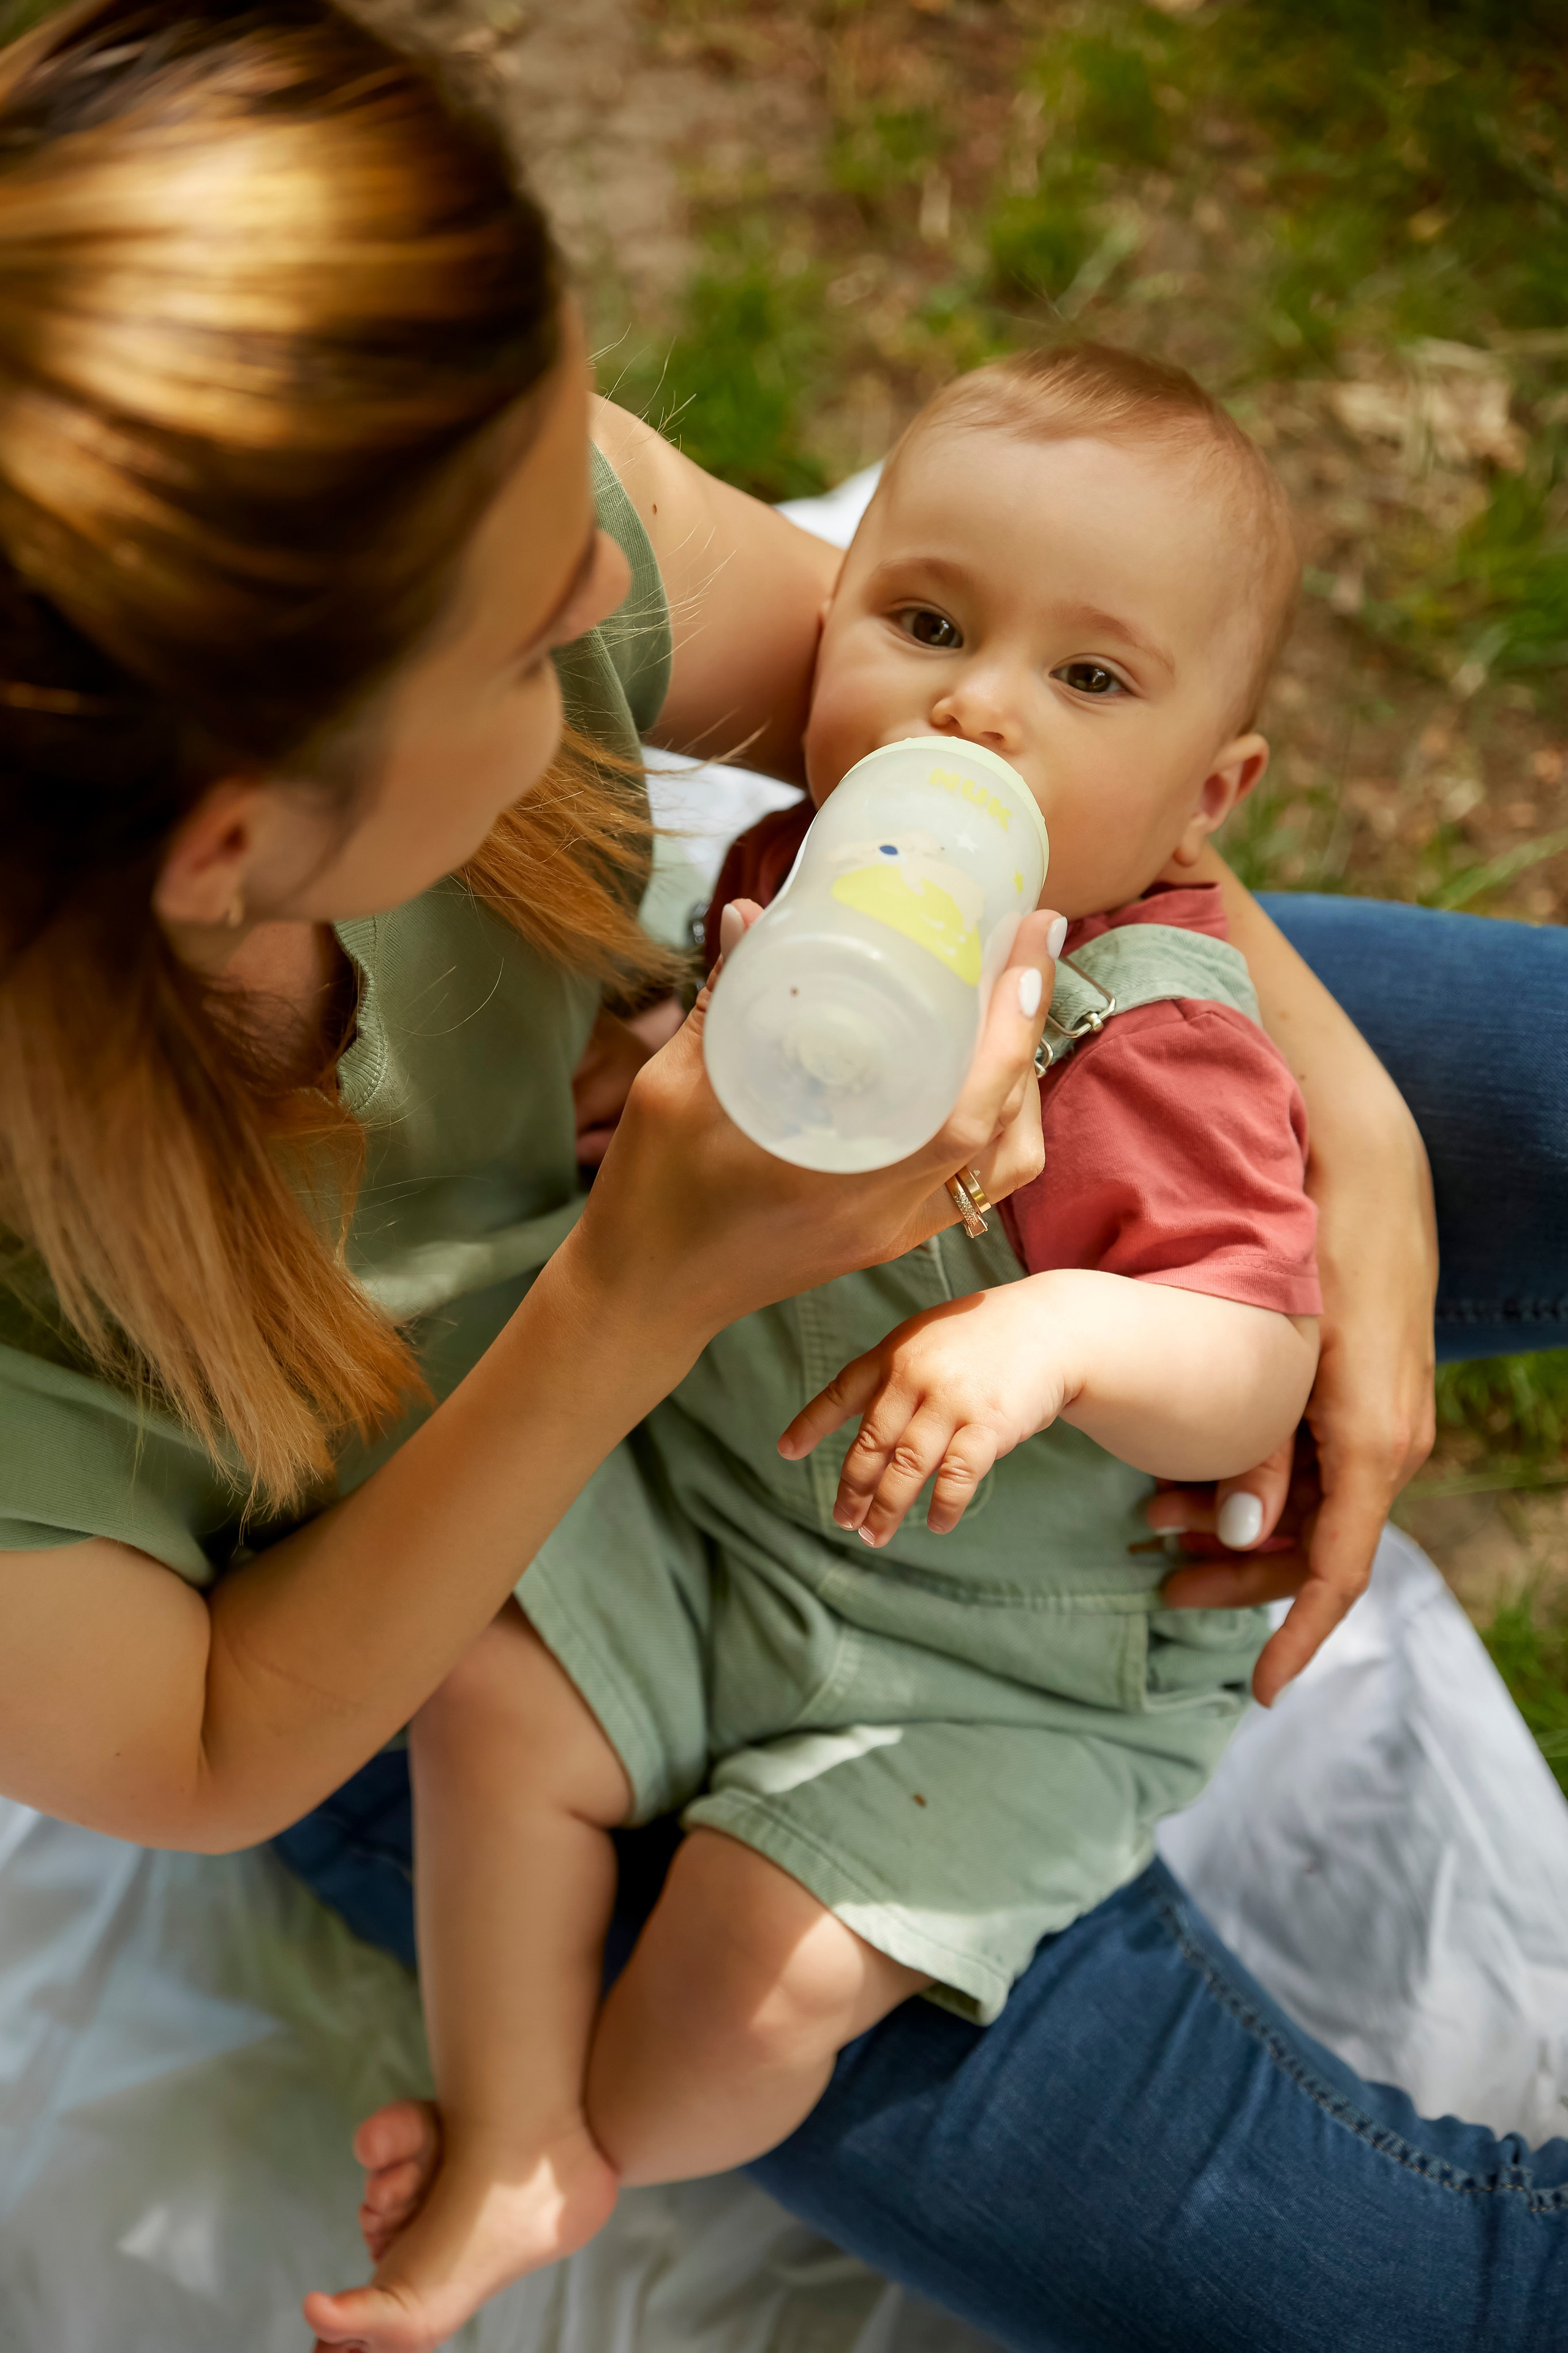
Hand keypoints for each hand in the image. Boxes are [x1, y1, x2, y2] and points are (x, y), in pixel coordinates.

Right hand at [570, 902, 1062, 1345]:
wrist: (643, 1295)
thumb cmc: (649, 1197)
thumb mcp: (669, 1090)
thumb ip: (720, 1002)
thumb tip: (752, 914)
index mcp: (840, 1180)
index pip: (968, 1106)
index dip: (1013, 1022)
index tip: (1031, 939)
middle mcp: (885, 1214)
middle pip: (1006, 1128)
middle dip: (1030, 1030)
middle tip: (1027, 947)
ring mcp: (893, 1233)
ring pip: (1005, 1163)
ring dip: (1021, 1085)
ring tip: (1008, 1009)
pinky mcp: (887, 1239)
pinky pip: (974, 1185)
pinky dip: (995, 1129)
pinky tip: (974, 1077)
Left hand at [780, 1286, 1072, 1544]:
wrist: (1050, 1326)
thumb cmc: (984, 1340)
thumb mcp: (928, 1342)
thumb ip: (895, 1378)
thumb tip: (868, 1437)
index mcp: (894, 1353)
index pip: (842, 1391)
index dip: (811, 1423)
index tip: (786, 1452)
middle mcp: (914, 1375)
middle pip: (870, 1443)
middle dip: (852, 1488)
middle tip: (843, 1520)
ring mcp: (950, 1400)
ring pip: (905, 1466)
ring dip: (887, 1507)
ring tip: (874, 1535)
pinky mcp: (988, 1423)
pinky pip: (956, 1475)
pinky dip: (944, 1505)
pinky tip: (936, 1523)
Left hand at [1149, 1116, 1436, 1706]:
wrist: (1365, 1179)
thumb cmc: (1321, 1261)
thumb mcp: (1282, 1369)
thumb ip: (1263, 1454)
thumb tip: (1243, 1536)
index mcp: (1372, 1449)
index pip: (1338, 1574)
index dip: (1294, 1635)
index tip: (1260, 1690)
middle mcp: (1387, 1447)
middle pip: (1313, 1551)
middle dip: (1234, 1572)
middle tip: (1156, 1573)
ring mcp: (1378, 1424)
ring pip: (1308, 1509)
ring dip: (1234, 1522)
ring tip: (1151, 1515)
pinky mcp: (1359, 1400)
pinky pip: (1314, 1470)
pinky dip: (1256, 1483)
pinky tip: (1194, 1474)